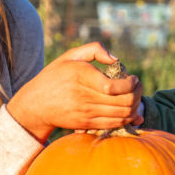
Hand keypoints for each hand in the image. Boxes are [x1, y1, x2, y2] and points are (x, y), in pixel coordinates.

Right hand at [6, 43, 141, 141]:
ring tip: (134, 97)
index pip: (114, 87)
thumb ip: (94, 50)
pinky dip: (126, 118)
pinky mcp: (87, 124)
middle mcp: (84, 96)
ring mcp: (86, 113)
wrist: (36, 104)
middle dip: (137, 94)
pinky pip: (114, 124)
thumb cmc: (55, 76)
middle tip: (138, 87)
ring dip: (135, 107)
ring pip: (122, 115)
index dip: (131, 84)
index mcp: (81, 76)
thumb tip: (115, 59)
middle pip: (122, 102)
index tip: (134, 78)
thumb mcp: (69, 56)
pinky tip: (128, 109)